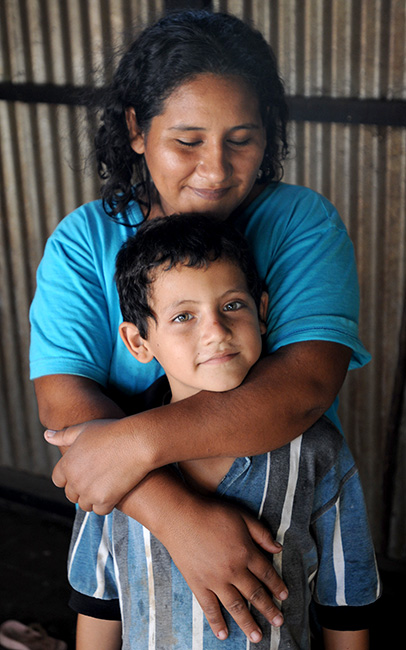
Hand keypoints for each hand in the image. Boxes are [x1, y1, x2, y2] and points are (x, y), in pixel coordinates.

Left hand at [44, 419, 149, 513]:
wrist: (137, 443)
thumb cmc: (111, 432)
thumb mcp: (84, 429)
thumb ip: (63, 435)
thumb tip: (46, 435)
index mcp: (67, 464)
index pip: (58, 480)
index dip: (68, 477)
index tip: (81, 472)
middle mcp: (75, 481)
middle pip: (71, 495)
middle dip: (80, 489)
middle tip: (96, 479)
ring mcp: (89, 492)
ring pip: (85, 504)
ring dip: (92, 498)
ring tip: (105, 485)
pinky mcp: (105, 501)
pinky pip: (100, 511)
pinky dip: (105, 504)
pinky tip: (113, 492)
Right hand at [140, 490, 287, 642]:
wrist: (180, 517)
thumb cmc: (212, 513)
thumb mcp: (241, 517)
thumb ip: (261, 533)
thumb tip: (279, 548)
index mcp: (245, 552)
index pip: (266, 573)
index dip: (277, 586)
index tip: (284, 596)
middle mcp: (233, 570)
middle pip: (255, 593)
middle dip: (269, 609)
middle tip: (279, 623)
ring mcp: (215, 580)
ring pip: (236, 606)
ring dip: (248, 623)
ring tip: (258, 638)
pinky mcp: (198, 584)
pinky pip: (209, 608)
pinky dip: (217, 622)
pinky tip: (223, 635)